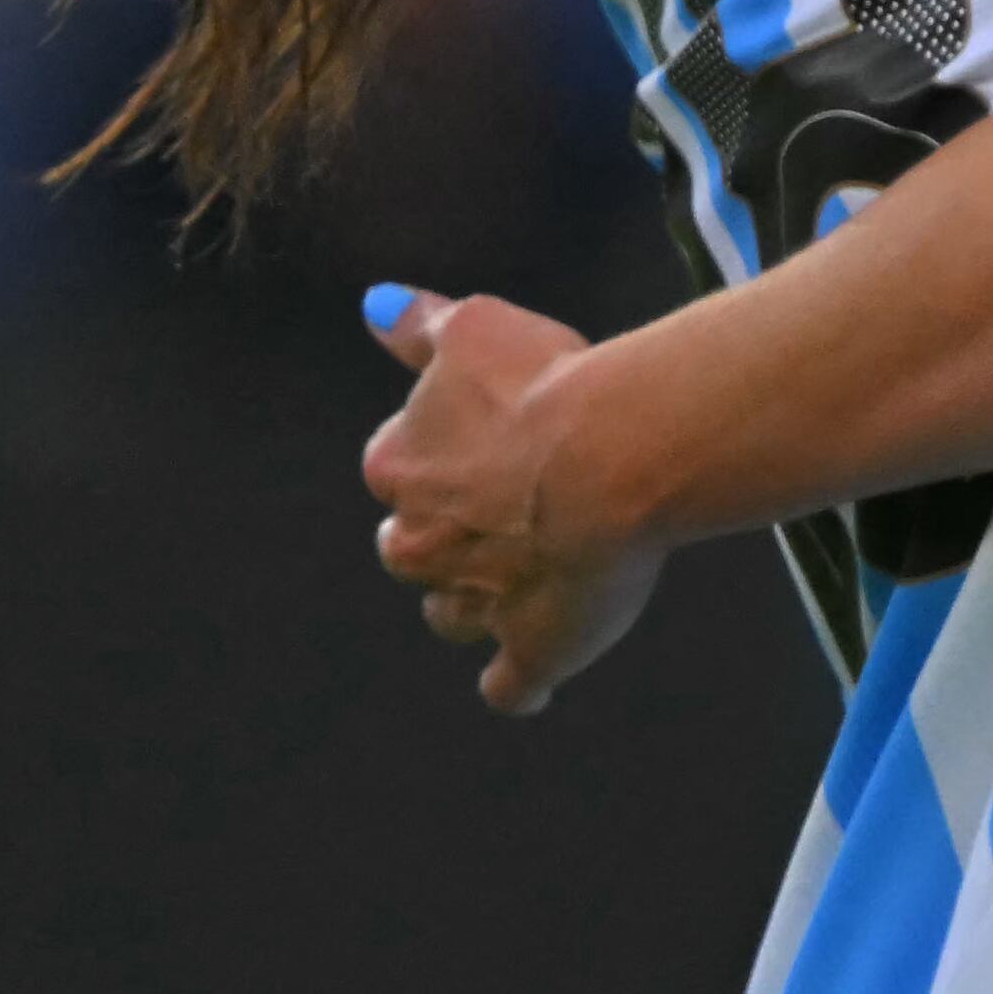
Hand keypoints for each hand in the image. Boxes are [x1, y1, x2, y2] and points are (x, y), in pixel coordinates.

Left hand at [362, 288, 662, 716]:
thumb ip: (421, 324)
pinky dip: (519, 684)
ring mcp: (476, 603)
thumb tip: (375, 305)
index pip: (398, 465)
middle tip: (507, 510)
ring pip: (454, 614)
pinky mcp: (531, 648)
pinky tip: (531, 687)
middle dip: (449, 536)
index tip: (483, 441)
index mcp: (402, 466)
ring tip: (524, 582)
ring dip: (476, 601)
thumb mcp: (477, 330)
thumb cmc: (549, 384)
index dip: (442, 454)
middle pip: (415, 549)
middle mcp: (425, 543)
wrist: (617, 454)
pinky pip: (512, 684)